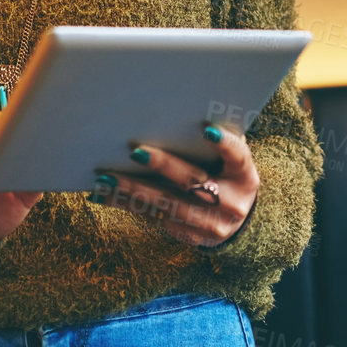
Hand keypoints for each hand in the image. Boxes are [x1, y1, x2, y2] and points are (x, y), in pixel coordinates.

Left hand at [92, 121, 257, 247]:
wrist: (235, 225)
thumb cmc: (225, 176)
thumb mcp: (231, 162)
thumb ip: (217, 142)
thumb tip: (183, 110)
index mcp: (244, 176)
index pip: (238, 156)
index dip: (224, 144)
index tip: (206, 131)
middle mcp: (231, 203)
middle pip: (193, 181)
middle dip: (163, 166)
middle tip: (136, 152)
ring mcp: (210, 224)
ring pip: (167, 204)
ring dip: (133, 190)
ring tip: (106, 177)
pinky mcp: (189, 236)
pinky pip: (153, 217)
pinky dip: (126, 204)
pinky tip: (102, 195)